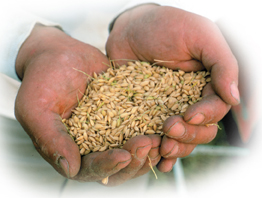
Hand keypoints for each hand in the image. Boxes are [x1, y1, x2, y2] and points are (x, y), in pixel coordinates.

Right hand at [15, 24, 160, 184]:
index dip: (109, 166)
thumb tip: (70, 169)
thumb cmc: (43, 79)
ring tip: (161, 136)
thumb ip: (50, 139)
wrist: (60, 55)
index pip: (92, 169)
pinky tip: (167, 124)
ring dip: (150, 149)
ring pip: (136, 151)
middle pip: (120, 166)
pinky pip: (143, 126)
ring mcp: (112, 131)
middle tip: (149, 142)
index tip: (124, 155)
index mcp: (72, 151)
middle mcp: (94, 145)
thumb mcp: (37, 108)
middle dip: (136, 159)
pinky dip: (156, 129)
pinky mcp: (126, 114)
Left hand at [106, 5, 237, 170]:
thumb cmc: (165, 26)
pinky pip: (159, 136)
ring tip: (163, 147)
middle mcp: (191, 99)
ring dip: (177, 147)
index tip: (190, 116)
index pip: (217, 108)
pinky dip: (161, 151)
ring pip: (182, 137)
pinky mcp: (149, 112)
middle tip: (170, 128)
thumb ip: (222, 64)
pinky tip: (160, 161)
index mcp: (208, 83)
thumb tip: (234, 99)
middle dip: (189, 134)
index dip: (207, 116)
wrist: (130, 29)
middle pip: (201, 128)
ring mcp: (170, 107)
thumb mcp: (200, 35)